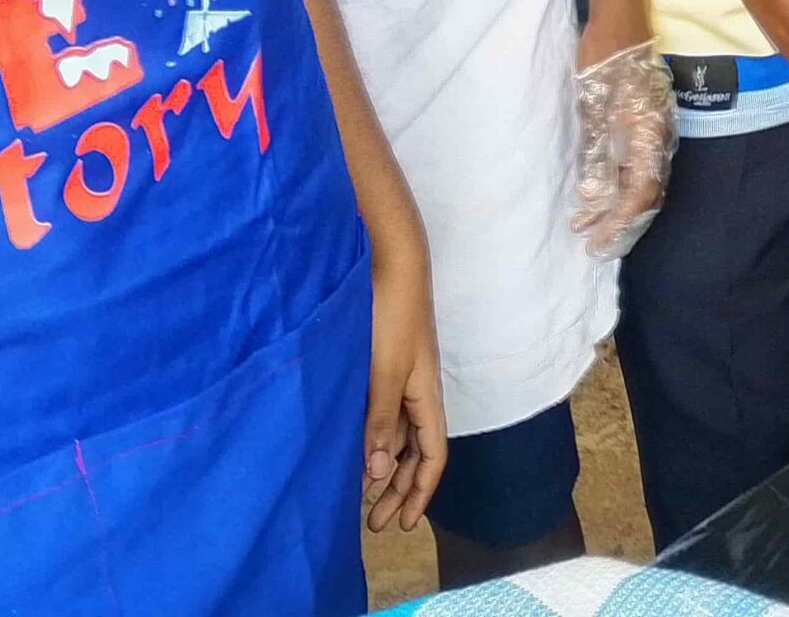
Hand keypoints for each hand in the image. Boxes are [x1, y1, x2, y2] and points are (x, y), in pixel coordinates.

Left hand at [362, 231, 446, 532]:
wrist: (391, 263)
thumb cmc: (390, 315)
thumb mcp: (383, 371)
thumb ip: (381, 421)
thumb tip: (381, 473)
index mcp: (425, 395)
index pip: (432, 456)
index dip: (419, 492)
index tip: (400, 525)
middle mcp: (418, 391)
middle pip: (417, 451)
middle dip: (400, 489)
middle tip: (373, 524)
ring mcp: (402, 377)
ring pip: (402, 435)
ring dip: (387, 468)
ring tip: (362, 496)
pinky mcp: (385, 364)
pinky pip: (386, 416)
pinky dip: (377, 440)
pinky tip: (356, 449)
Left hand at [571, 38, 677, 258]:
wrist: (618, 26)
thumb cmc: (604, 65)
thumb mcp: (594, 111)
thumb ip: (597, 154)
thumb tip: (595, 197)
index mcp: (650, 137)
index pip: (640, 193)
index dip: (619, 221)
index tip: (595, 240)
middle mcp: (657, 139)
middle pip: (645, 196)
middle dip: (619, 224)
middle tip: (593, 246)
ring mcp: (652, 132)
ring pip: (639, 183)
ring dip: (613, 207)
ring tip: (584, 224)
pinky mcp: (642, 126)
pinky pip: (634, 166)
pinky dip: (614, 186)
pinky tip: (593, 193)